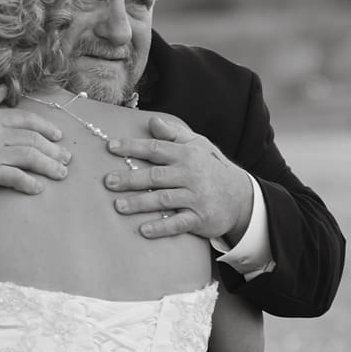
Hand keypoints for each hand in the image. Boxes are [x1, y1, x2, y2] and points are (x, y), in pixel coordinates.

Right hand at [0, 89, 70, 219]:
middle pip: (32, 139)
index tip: (58, 136)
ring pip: (28, 157)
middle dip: (54, 149)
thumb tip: (4, 90)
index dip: (46, 127)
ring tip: (61, 173)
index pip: (25, 119)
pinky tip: (38, 188)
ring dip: (49, 166)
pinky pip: (13, 177)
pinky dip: (28, 182)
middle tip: (67, 159)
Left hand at [105, 116, 252, 241]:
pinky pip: (178, 223)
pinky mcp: (200, 218)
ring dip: (140, 203)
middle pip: (155, 176)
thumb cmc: (211, 168)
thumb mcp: (198, 145)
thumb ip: (173, 134)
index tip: (110, 147)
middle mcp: (190, 175)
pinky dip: (161, 227)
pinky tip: (144, 230)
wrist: (241, 196)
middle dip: (130, 178)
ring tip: (118, 206)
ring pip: (164, 199)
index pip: (155, 149)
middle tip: (108, 181)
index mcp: (186, 155)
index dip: (132, 147)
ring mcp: (195, 197)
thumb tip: (152, 121)